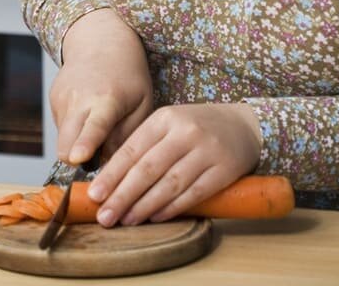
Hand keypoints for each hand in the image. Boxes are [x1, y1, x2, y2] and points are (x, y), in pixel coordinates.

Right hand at [51, 8, 153, 166]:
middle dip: (76, 160)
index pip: (94, 127)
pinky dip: (74, 130)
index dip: (85, 145)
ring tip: (99, 126)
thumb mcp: (142, 104)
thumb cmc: (128, 76)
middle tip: (97, 159)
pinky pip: (61, 128)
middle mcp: (79, 99)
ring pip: (63, 140)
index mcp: (107, 100)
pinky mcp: (53, 100)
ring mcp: (62, 99)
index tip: (77, 159)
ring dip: (78, 144)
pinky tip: (88, 114)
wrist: (100, 42)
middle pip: (66, 144)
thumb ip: (128, 136)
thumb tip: (110, 166)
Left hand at [87, 102, 261, 226]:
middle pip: (147, 168)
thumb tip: (110, 179)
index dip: (112, 174)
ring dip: (145, 205)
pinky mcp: (225, 169)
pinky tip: (156, 217)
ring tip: (126, 220)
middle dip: (122, 195)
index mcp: (164, 118)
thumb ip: (143, 146)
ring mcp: (207, 150)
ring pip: (170, 183)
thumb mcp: (168, 125)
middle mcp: (185, 132)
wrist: (244, 125)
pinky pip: (194, 193)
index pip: (132, 149)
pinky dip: (173, 207)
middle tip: (105, 216)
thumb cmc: (196, 128)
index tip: (94, 195)